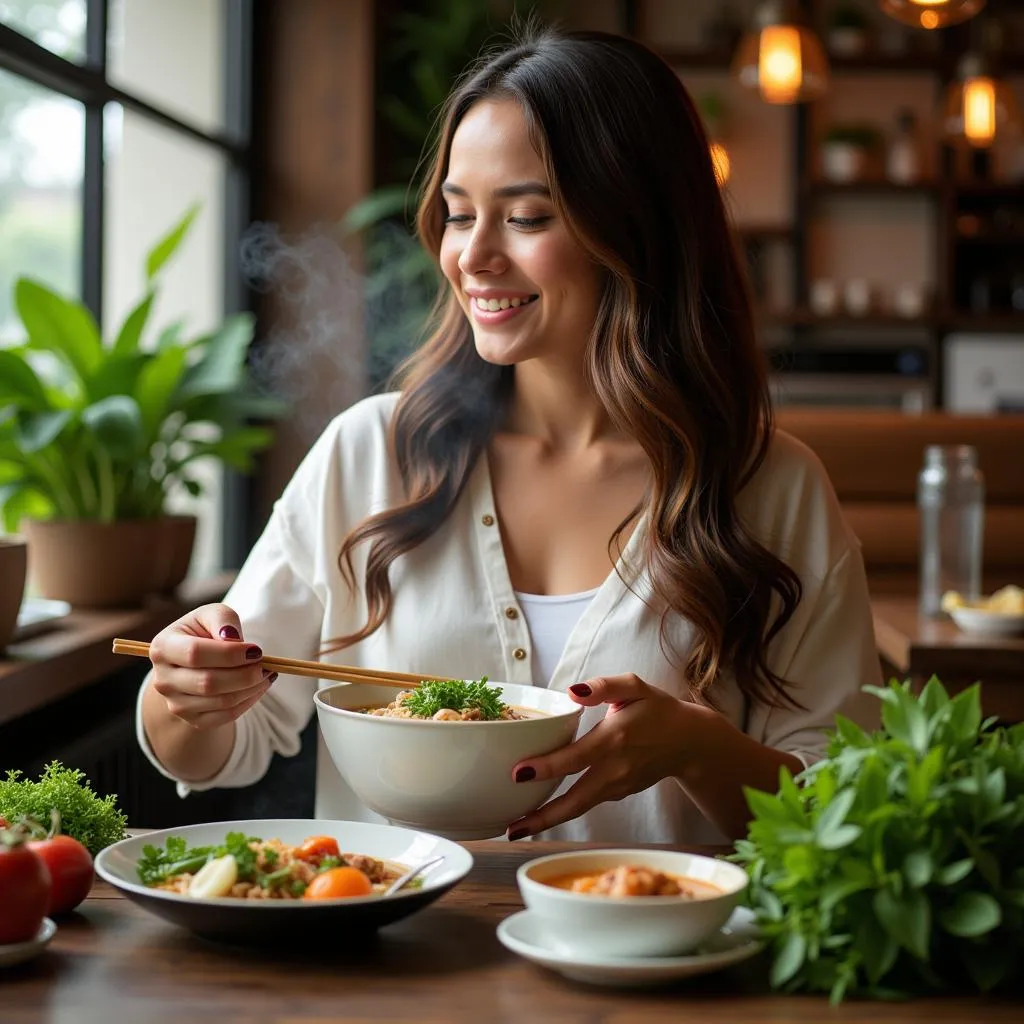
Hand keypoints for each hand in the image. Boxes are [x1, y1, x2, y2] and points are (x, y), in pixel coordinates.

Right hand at [147, 603, 274, 730]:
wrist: (193, 662)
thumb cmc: (204, 632)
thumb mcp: (212, 615)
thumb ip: (223, 620)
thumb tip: (232, 639)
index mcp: (163, 647)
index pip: (195, 653)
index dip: (229, 654)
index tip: (256, 650)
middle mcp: (163, 679)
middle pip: (208, 682)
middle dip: (245, 674)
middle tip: (266, 665)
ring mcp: (175, 703)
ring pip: (220, 701)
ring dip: (251, 688)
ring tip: (267, 674)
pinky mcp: (192, 719)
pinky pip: (226, 716)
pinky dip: (248, 702)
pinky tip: (259, 687)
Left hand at [506, 673, 698, 838]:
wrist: (691, 741)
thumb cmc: (658, 709)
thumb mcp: (635, 687)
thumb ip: (604, 686)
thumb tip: (573, 691)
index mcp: (615, 739)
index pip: (576, 758)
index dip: (547, 767)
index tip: (518, 773)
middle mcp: (615, 769)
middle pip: (575, 800)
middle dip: (542, 816)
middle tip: (511, 827)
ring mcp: (618, 786)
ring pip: (579, 807)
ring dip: (548, 819)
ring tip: (516, 828)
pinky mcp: (619, 793)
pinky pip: (587, 803)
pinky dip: (564, 811)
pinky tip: (541, 812)